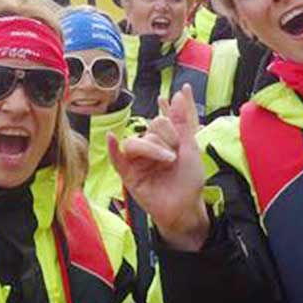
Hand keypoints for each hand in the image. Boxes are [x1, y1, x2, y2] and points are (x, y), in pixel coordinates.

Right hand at [107, 86, 208, 249]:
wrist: (186, 208)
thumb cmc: (189, 180)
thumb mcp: (191, 147)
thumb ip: (182, 121)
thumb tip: (178, 94)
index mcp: (163, 140)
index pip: (160, 120)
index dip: (172, 128)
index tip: (181, 142)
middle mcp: (149, 148)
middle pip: (148, 129)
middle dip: (165, 139)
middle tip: (175, 157)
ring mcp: (137, 161)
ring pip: (135, 143)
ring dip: (152, 148)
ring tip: (169, 160)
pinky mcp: (129, 175)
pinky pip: (117, 159)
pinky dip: (113, 149)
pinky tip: (111, 138)